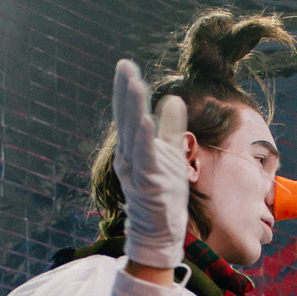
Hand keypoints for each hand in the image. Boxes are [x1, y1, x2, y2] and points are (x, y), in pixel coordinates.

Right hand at [112, 59, 190, 270]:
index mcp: (132, 147)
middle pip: (125, 118)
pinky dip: (144, 138)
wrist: (161, 230)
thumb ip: (171, 127)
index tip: (126, 65)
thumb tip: (173, 98)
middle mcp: (128, 156)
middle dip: (125, 91)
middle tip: (123, 66)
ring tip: (134, 83)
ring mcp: (136, 169)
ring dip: (133, 108)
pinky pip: (145, 156)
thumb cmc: (164, 194)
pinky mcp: (147, 182)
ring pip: (132, 133)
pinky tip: (145, 118)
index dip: (127, 90)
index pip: (128, 113)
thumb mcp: (170, 153)